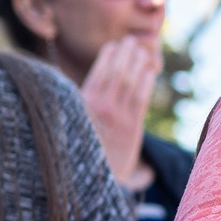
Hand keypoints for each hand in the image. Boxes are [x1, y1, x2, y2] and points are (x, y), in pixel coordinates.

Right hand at [81, 33, 158, 185]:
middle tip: (132, 40)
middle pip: (116, 73)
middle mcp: (99, 110)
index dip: (107, 57)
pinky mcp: (132, 128)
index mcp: (81, 105)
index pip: (97, 74)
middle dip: (125, 54)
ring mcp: (117, 118)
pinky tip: (150, 70)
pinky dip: (147, 81)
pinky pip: (141, 98)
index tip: (113, 45)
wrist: (94, 180)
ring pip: (130, 83)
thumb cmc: (81, 145)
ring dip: (138, 63)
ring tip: (142, 50)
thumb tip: (84, 77)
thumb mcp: (71, 122)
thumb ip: (77, 99)